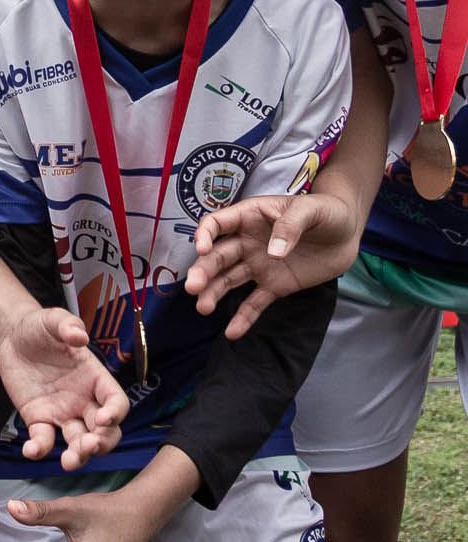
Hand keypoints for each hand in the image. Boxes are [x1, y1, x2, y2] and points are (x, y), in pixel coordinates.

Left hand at [0, 307, 124, 467]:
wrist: (12, 336)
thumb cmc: (39, 327)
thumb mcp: (52, 319)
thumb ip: (67, 325)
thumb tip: (80, 336)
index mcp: (95, 378)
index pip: (116, 402)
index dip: (115, 413)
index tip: (103, 418)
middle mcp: (83, 400)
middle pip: (104, 431)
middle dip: (101, 443)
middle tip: (88, 446)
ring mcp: (62, 413)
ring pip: (78, 442)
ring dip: (78, 455)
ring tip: (69, 462)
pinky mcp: (39, 419)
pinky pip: (44, 440)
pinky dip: (40, 449)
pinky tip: (32, 450)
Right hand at [186, 192, 360, 337]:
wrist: (349, 234)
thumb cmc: (327, 211)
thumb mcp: (310, 209)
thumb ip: (290, 226)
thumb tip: (272, 254)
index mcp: (251, 217)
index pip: (217, 223)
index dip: (205, 234)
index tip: (203, 248)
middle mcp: (248, 242)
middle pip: (218, 256)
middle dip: (203, 271)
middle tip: (193, 287)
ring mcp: (259, 265)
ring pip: (229, 280)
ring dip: (213, 293)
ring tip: (203, 308)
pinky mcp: (275, 286)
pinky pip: (255, 303)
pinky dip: (243, 318)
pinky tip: (232, 333)